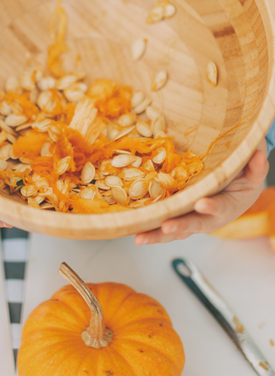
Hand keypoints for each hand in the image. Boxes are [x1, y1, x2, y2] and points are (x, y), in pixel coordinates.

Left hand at [135, 138, 268, 244]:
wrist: (232, 196)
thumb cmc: (241, 183)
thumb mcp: (252, 174)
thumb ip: (255, 165)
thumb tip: (259, 151)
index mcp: (225, 207)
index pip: (218, 207)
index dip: (211, 207)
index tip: (202, 204)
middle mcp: (206, 218)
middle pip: (192, 225)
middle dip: (179, 227)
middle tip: (167, 227)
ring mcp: (189, 220)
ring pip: (173, 231)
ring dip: (156, 235)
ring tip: (140, 238)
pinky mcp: (175, 217)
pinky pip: (160, 224)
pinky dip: (147, 229)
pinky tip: (132, 230)